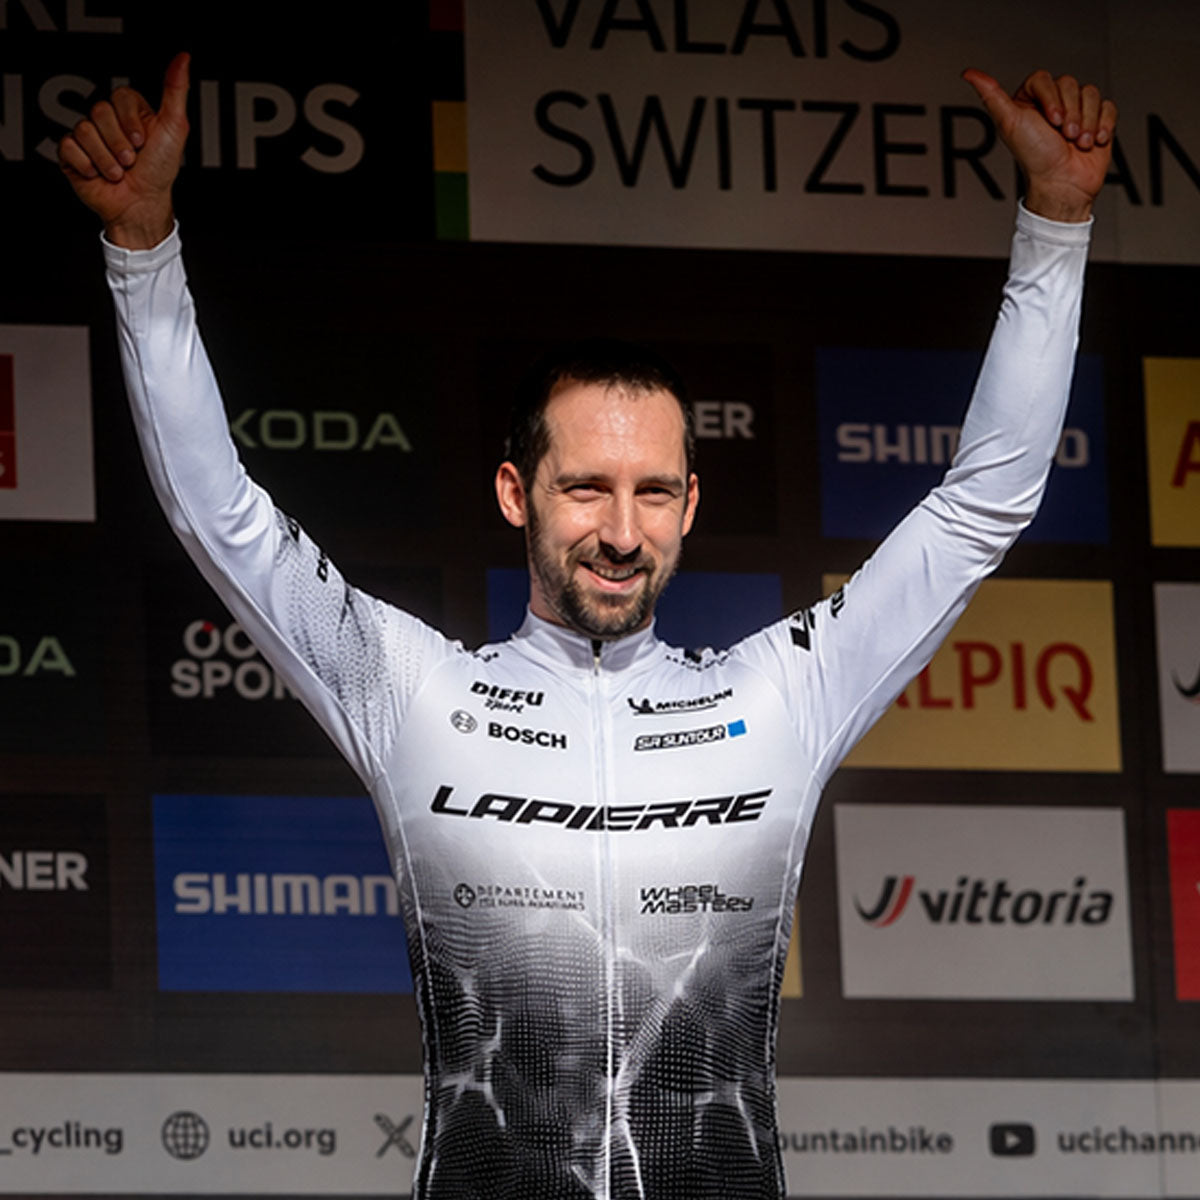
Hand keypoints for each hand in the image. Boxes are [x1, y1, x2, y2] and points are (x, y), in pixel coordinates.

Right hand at [58, 52, 190, 248]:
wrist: (141, 206)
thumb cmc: (159, 172)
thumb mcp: (174, 128)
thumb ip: (176, 92)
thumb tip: (183, 59)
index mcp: (130, 113)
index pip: (119, 96)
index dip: (131, 122)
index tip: (143, 142)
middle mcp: (108, 122)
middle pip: (100, 111)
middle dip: (120, 143)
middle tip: (131, 160)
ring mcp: (88, 137)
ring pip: (85, 130)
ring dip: (107, 159)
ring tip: (119, 172)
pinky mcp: (72, 154)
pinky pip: (68, 146)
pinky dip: (88, 165)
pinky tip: (100, 175)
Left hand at [963, 68, 1116, 222]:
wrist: (1063, 186)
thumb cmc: (1035, 159)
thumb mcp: (1009, 124)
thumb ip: (991, 96)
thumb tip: (969, 73)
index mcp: (1028, 102)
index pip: (1043, 79)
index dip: (1051, 98)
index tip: (1050, 122)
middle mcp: (1051, 104)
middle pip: (1070, 83)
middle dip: (1070, 113)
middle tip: (1063, 136)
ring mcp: (1075, 111)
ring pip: (1090, 93)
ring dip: (1086, 122)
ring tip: (1077, 143)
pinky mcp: (1096, 120)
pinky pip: (1107, 106)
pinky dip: (1103, 124)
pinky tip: (1093, 141)